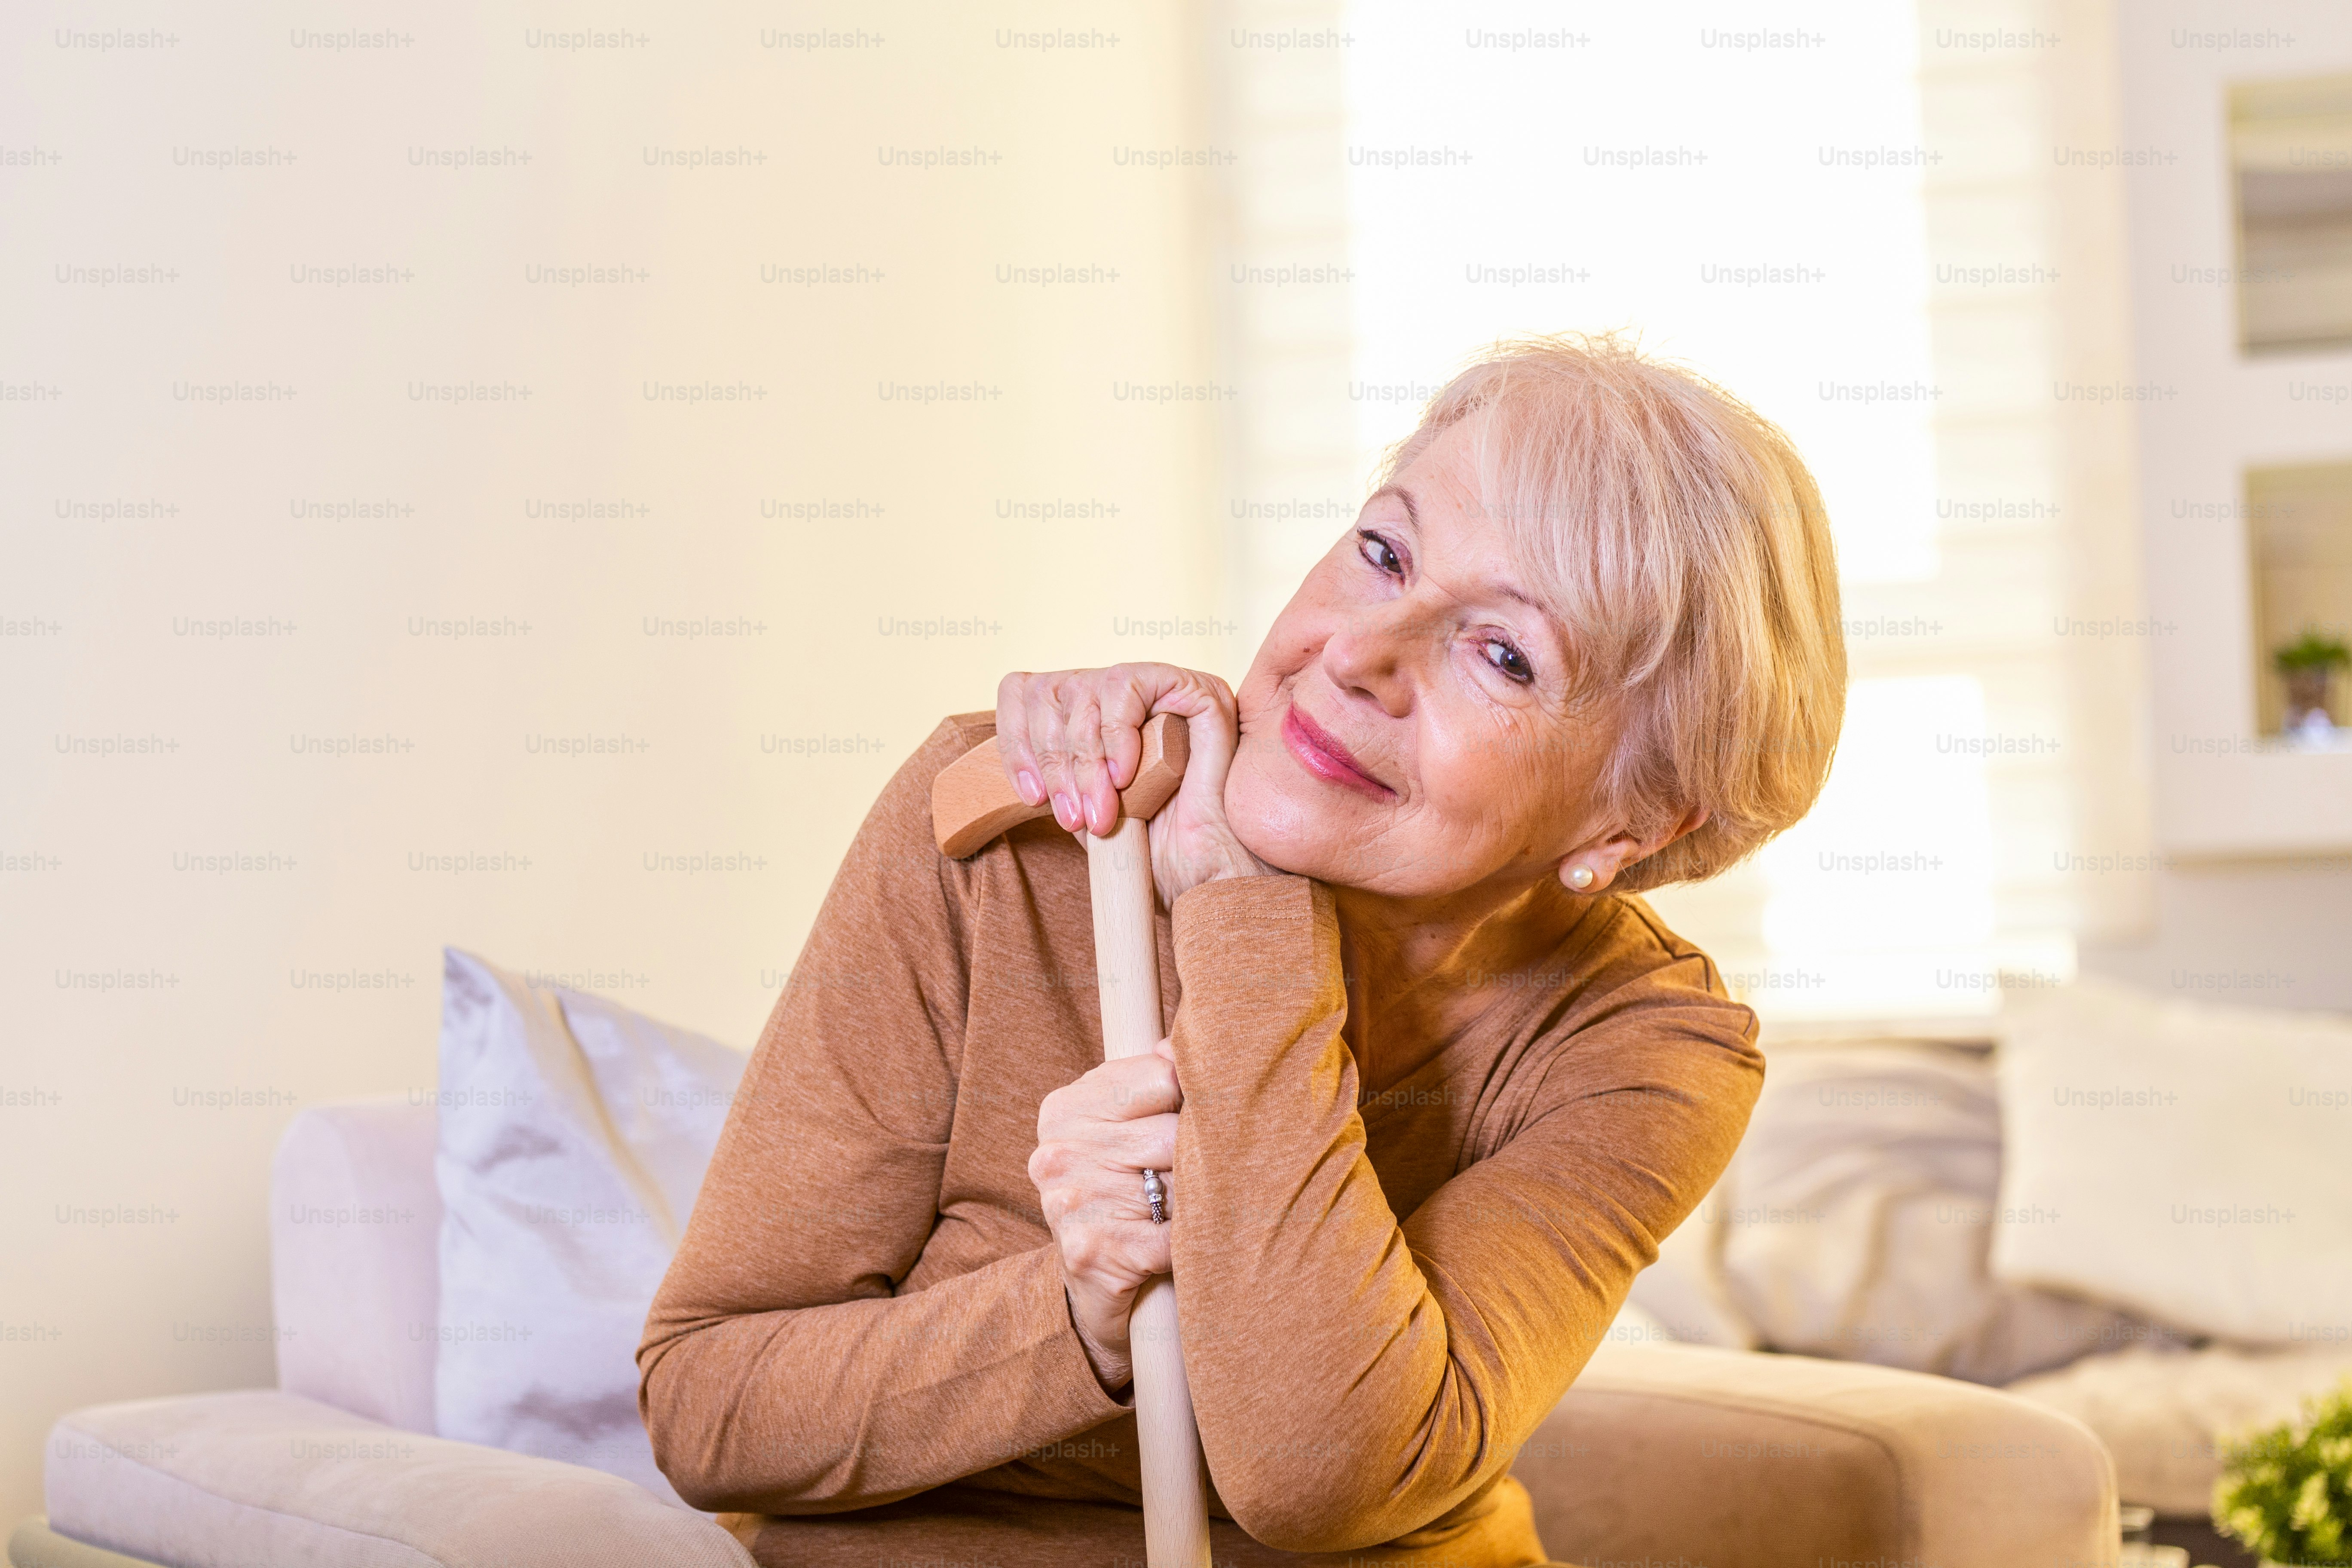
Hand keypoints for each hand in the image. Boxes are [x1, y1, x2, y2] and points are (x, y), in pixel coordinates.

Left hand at [995, 664, 1265, 906]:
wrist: (1203, 873)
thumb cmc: (1149, 847)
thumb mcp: (1077, 803)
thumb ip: (1048, 767)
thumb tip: (1015, 749)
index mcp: (1092, 713)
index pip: (1027, 690)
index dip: (1016, 740)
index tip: (1030, 796)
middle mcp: (1124, 693)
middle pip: (1051, 689)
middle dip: (1053, 760)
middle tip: (1072, 818)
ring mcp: (1160, 687)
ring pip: (1085, 686)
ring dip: (1084, 759)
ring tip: (1101, 811)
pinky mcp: (1194, 688)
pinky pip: (1129, 684)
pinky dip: (1116, 734)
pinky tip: (1126, 777)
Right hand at [1027, 1037, 1181, 1391]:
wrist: (1093, 1286)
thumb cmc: (1118, 1193)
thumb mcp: (1119, 1128)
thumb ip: (1150, 1081)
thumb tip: (1188, 1045)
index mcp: (1064, 1110)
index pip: (1160, 1076)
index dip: (1193, 1097)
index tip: (1198, 1116)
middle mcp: (1059, 1152)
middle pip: (1174, 1133)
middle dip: (1202, 1157)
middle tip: (1204, 1175)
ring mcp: (1074, 1203)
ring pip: (1182, 1183)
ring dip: (1203, 1201)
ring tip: (1197, 1209)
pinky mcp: (1097, 1253)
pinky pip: (1179, 1234)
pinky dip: (1197, 1243)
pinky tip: (1190, 1245)